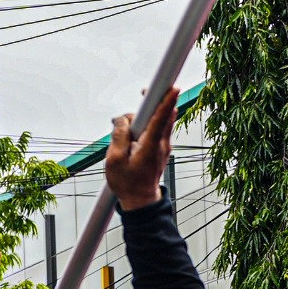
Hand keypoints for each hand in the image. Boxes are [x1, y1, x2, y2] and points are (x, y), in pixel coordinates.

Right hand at [103, 87, 179, 211]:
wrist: (141, 201)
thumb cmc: (127, 183)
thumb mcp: (114, 160)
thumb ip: (119, 135)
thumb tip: (122, 119)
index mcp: (150, 145)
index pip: (161, 118)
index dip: (166, 101)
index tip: (173, 87)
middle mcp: (162, 143)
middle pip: (163, 114)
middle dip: (153, 101)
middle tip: (144, 93)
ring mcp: (164, 145)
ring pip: (159, 119)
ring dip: (145, 115)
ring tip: (127, 128)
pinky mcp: (161, 146)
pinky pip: (156, 127)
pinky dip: (146, 124)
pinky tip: (132, 134)